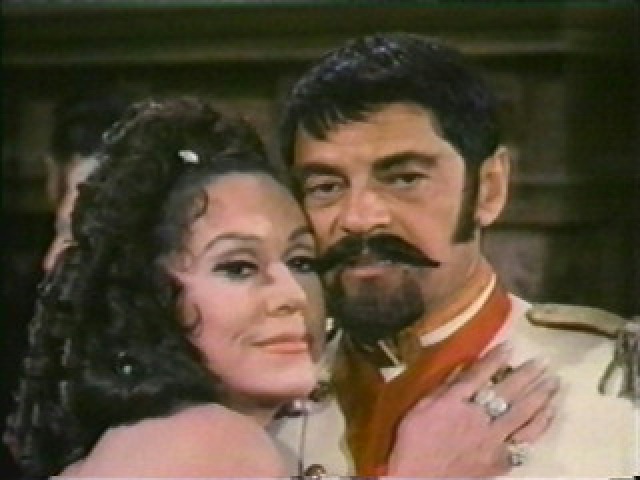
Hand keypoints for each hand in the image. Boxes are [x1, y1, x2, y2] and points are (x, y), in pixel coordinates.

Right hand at [387, 343, 558, 476]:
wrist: (418, 479)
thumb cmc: (414, 441)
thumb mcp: (421, 407)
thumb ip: (444, 388)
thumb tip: (464, 367)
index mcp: (455, 402)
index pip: (480, 374)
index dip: (496, 358)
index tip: (512, 345)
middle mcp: (478, 417)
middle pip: (508, 392)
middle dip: (528, 374)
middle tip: (545, 362)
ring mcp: (493, 440)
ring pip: (524, 414)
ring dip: (542, 396)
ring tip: (554, 383)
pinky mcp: (501, 460)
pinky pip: (527, 440)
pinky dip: (540, 425)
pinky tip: (549, 413)